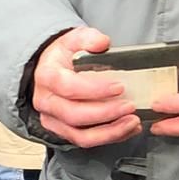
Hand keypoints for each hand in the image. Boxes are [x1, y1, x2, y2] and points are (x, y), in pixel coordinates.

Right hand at [31, 26, 141, 147]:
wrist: (50, 68)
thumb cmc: (63, 56)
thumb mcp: (73, 39)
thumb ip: (88, 38)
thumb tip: (102, 42)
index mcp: (47, 76)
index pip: (69, 87)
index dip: (95, 90)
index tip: (119, 87)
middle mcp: (46, 101)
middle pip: (74, 115)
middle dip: (106, 114)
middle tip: (130, 106)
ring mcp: (52, 119)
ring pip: (80, 136)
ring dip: (110, 132)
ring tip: (133, 122)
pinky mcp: (62, 131)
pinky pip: (85, 141)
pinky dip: (109, 137)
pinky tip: (127, 128)